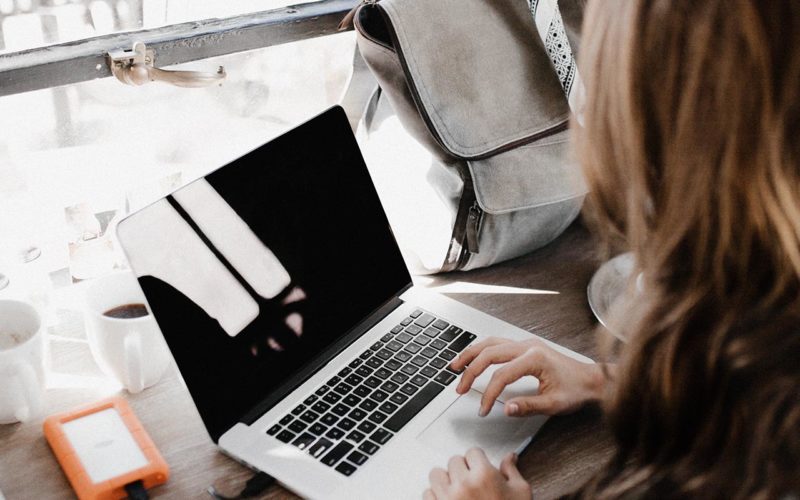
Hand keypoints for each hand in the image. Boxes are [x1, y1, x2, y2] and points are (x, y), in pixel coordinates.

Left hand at [425, 449, 530, 499]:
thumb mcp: (521, 494)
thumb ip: (511, 472)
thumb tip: (510, 457)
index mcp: (484, 475)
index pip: (473, 452)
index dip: (478, 460)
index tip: (480, 467)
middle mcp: (463, 484)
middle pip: (454, 461)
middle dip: (463, 469)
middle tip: (472, 481)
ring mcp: (448, 498)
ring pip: (436, 474)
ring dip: (446, 480)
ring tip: (457, 489)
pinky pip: (428, 494)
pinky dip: (436, 496)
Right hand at [450, 336, 606, 416]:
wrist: (591, 379)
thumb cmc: (577, 390)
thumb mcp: (554, 404)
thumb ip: (528, 406)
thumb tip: (506, 408)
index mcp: (534, 358)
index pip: (501, 375)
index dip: (488, 394)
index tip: (483, 409)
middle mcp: (528, 346)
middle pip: (489, 353)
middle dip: (470, 371)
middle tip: (459, 388)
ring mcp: (526, 343)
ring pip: (490, 343)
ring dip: (471, 354)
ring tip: (455, 366)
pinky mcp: (525, 346)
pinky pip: (497, 343)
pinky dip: (482, 350)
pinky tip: (473, 358)